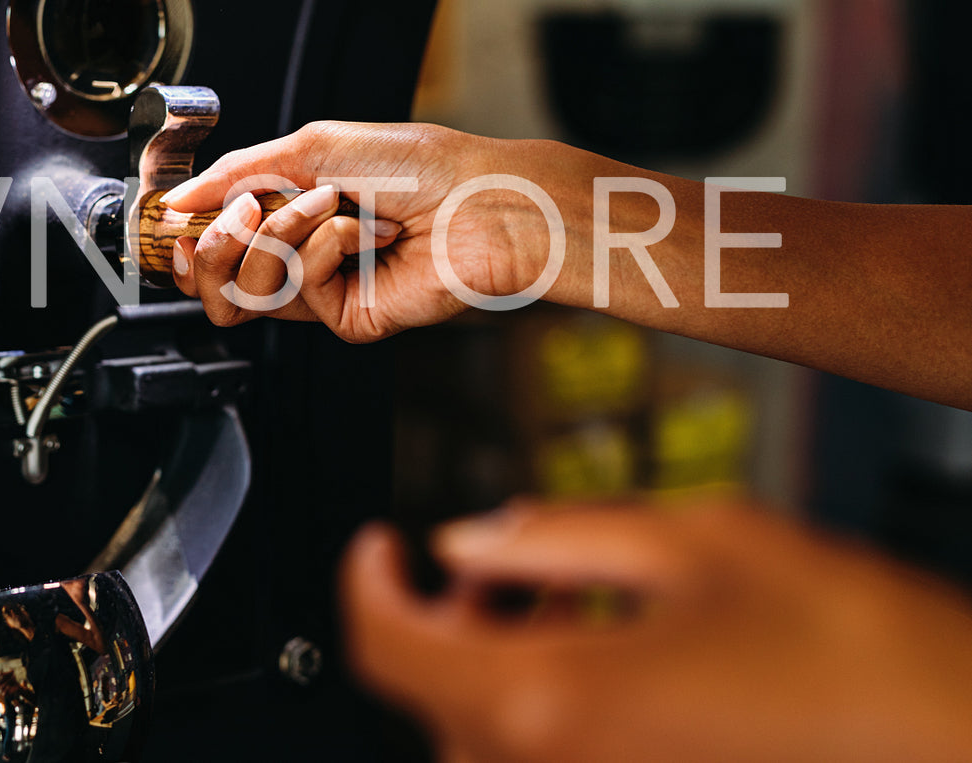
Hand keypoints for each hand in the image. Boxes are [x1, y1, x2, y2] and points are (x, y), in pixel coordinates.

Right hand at [162, 121, 563, 342]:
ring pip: (249, 285)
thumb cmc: (418, 166)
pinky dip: (326, 246)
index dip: (186, 236)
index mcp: (290, 214)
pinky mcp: (344, 318)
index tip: (176, 218)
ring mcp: (322, 292)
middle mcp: (301, 256)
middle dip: (218, 240)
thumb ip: (236, 173)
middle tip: (247, 211)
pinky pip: (297, 288)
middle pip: (215, 279)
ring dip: (285, 228)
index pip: (214, 243)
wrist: (478, 198)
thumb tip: (175, 200)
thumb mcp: (311, 147)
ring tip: (332, 205)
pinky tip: (368, 234)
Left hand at [340, 500, 971, 762]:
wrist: (968, 738)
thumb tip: (472, 536)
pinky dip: (551, 707)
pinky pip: (555, 760)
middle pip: (435, 698)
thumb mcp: (697, 542)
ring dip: (497, 665)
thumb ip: (559, 537)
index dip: (365, 585)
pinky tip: (609, 655)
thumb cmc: (857, 649)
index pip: (388, 649)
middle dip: (444, 621)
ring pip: (491, 735)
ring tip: (560, 602)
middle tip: (485, 567)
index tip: (375, 546)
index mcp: (554, 699)